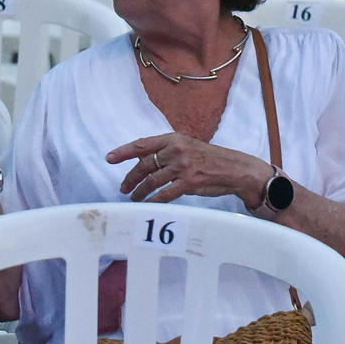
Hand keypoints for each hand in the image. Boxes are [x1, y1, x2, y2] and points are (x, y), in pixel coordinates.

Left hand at [107, 132, 271, 206]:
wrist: (235, 168)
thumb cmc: (211, 158)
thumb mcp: (188, 146)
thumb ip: (168, 150)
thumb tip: (145, 159)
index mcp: (174, 138)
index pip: (142, 144)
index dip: (123, 152)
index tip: (109, 158)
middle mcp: (176, 150)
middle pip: (144, 165)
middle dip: (130, 178)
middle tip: (123, 187)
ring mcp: (182, 166)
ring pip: (151, 181)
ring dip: (139, 192)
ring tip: (134, 198)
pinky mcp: (188, 182)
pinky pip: (164, 194)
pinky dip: (153, 200)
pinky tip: (147, 204)